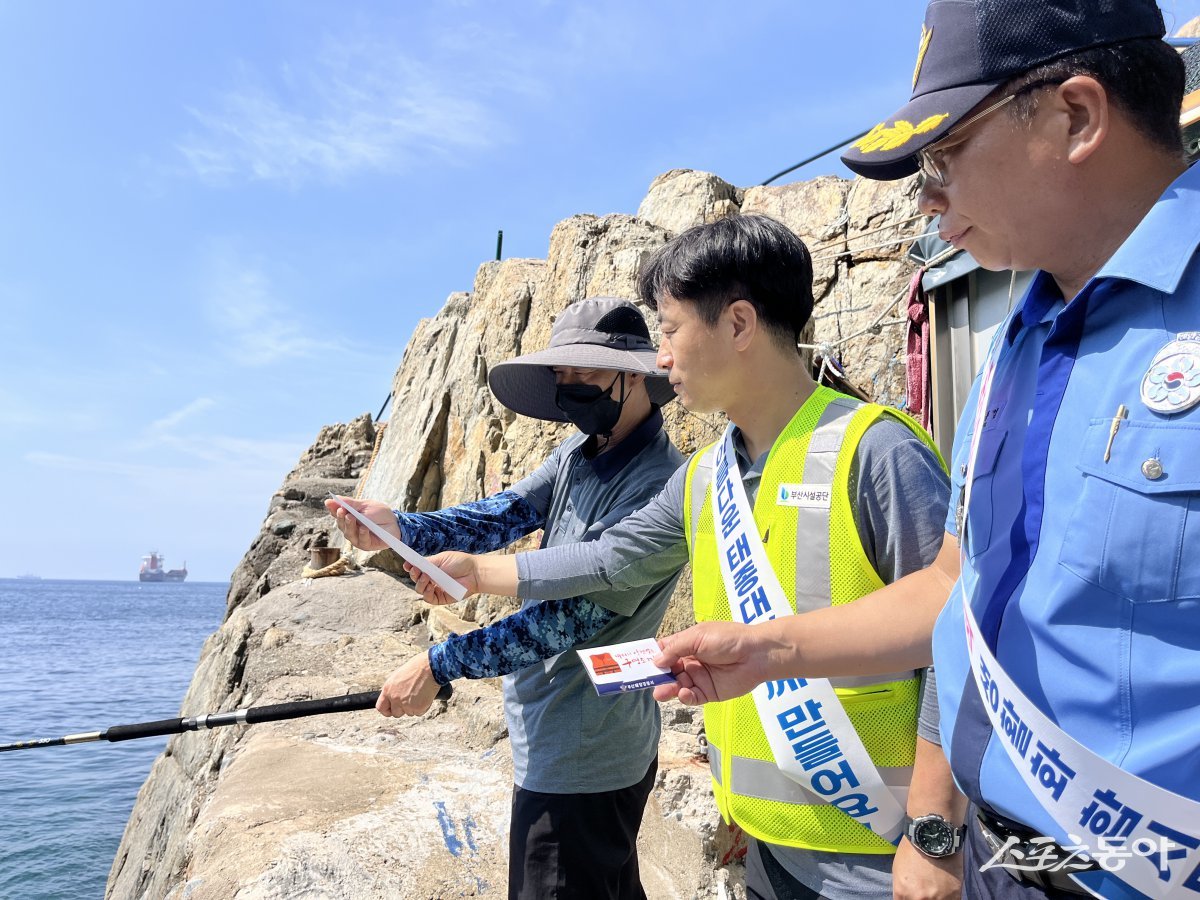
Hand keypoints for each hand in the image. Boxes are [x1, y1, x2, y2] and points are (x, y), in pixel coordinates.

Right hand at [324, 496, 400, 550]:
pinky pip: (362, 540)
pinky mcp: (366, 545)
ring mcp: (357, 538)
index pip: (337, 514)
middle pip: (341, 524)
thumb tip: (334, 498)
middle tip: (341, 510)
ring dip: (350, 525)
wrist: (396, 523)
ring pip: (349, 534)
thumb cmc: (379, 513)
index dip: (333, 509)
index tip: (329, 503)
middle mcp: (350, 529)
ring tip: (351, 517)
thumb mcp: (365, 505)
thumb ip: (350, 504)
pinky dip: (363, 533)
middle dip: (341, 517)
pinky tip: (364, 527)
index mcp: (349, 517)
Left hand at [376, 653, 443, 716]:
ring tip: (420, 693)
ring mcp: (405, 704)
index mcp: (388, 689)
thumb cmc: (416, 668)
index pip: (381, 707)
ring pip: (409, 713)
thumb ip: (393, 689)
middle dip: (403, 709)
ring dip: (414, 707)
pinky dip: (423, 707)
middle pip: (396, 713)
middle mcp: (395, 698)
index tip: (392, 710)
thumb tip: (393, 698)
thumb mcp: (398, 676)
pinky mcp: (417, 708)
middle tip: (411, 700)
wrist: (429, 667)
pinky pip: (419, 713)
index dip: (387, 710)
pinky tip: (425, 695)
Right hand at [402, 551, 479, 604]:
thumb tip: (412, 563)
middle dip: (414, 575)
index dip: (410, 567)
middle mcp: (432, 579)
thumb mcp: (441, 559)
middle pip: (416, 580)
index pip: (416, 569)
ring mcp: (436, 589)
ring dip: (420, 583)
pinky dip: (426, 593)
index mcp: (431, 569)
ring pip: (420, 590)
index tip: (406, 564)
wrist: (474, 572)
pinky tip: (429, 587)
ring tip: (426, 577)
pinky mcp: (441, 598)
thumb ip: (427, 563)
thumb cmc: (460, 563)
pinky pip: (429, 598)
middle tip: (416, 570)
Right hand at [651, 621, 770, 705]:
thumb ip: (675, 649)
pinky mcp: (708, 693)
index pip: (664, 652)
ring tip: (660, 692)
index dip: (650, 657)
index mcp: (687, 645)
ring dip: (668, 689)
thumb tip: (655, 661)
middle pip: (667, 672)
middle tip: (645, 682)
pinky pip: (691, 697)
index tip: (635, 664)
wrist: (756, 654)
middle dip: (656, 677)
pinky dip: (684, 696)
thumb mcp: (697, 637)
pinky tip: (683, 692)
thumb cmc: (728, 638)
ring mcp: (698, 678)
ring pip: (676, 686)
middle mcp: (690, 662)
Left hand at [892, 837, 962, 899]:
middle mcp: (919, 899)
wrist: (932, 836)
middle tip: (926, 891)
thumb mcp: (898, 871)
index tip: (913, 896)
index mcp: (902, 892)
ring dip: (936, 899)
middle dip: (922, 898)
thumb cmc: (912, 849)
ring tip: (936, 889)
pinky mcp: (954, 896)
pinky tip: (946, 892)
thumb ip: (903, 890)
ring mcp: (937, 899)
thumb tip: (907, 898)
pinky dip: (948, 899)